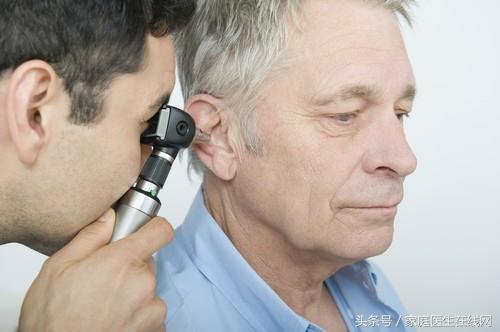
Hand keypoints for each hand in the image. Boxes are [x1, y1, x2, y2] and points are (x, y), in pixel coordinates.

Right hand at [18, 209, 172, 331]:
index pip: (161, 230)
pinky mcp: (155, 327)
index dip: (152, 228)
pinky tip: (112, 320)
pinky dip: (137, 314)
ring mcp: (151, 307)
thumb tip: (109, 218)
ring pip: (147, 288)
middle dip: (129, 267)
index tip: (143, 231)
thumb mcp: (59, 267)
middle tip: (103, 279)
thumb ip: (91, 236)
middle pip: (147, 262)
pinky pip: (150, 311)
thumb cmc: (53, 320)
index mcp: (122, 261)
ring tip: (103, 305)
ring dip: (132, 293)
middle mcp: (143, 283)